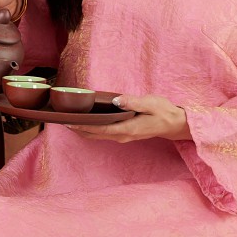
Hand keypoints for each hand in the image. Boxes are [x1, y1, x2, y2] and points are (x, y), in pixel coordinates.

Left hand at [67, 94, 188, 141]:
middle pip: (95, 134)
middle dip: (78, 129)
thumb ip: (133, 102)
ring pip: (98, 135)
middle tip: (62, 121)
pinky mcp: (124, 133)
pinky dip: (92, 129)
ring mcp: (123, 136)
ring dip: (84, 130)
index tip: (69, 122)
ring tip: (69, 121)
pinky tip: (85, 122)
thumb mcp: (150, 103)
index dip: (83, 126)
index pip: (100, 129)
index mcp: (127, 128)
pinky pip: (104, 133)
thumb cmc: (163, 111)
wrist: (175, 124)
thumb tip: (116, 100)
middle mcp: (122, 135)